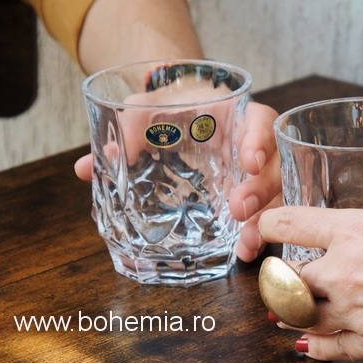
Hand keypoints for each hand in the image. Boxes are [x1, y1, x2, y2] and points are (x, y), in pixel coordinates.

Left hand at [74, 100, 280, 262]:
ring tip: (247, 244)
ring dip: (265, 219)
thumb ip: (124, 131)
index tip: (249, 161)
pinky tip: (244, 252)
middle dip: (262, 189)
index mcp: (236, 114)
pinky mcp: (250, 199)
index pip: (260, 120)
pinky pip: (263, 215)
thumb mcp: (145, 110)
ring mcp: (255, 175)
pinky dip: (256, 233)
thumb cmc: (167, 109)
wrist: (176, 117)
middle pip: (274, 164)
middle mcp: (254, 145)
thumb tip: (86, 167)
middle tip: (239, 208)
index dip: (259, 139)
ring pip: (276, 195)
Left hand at [259, 207, 362, 362]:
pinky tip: (303, 344)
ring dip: (288, 313)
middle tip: (279, 279)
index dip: (267, 226)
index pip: (289, 222)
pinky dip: (310, 346)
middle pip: (286, 275)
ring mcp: (349, 311)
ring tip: (280, 313)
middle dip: (280, 278)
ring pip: (297, 314)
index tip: (262, 229)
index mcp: (355, 231)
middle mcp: (342, 270)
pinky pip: (323, 347)